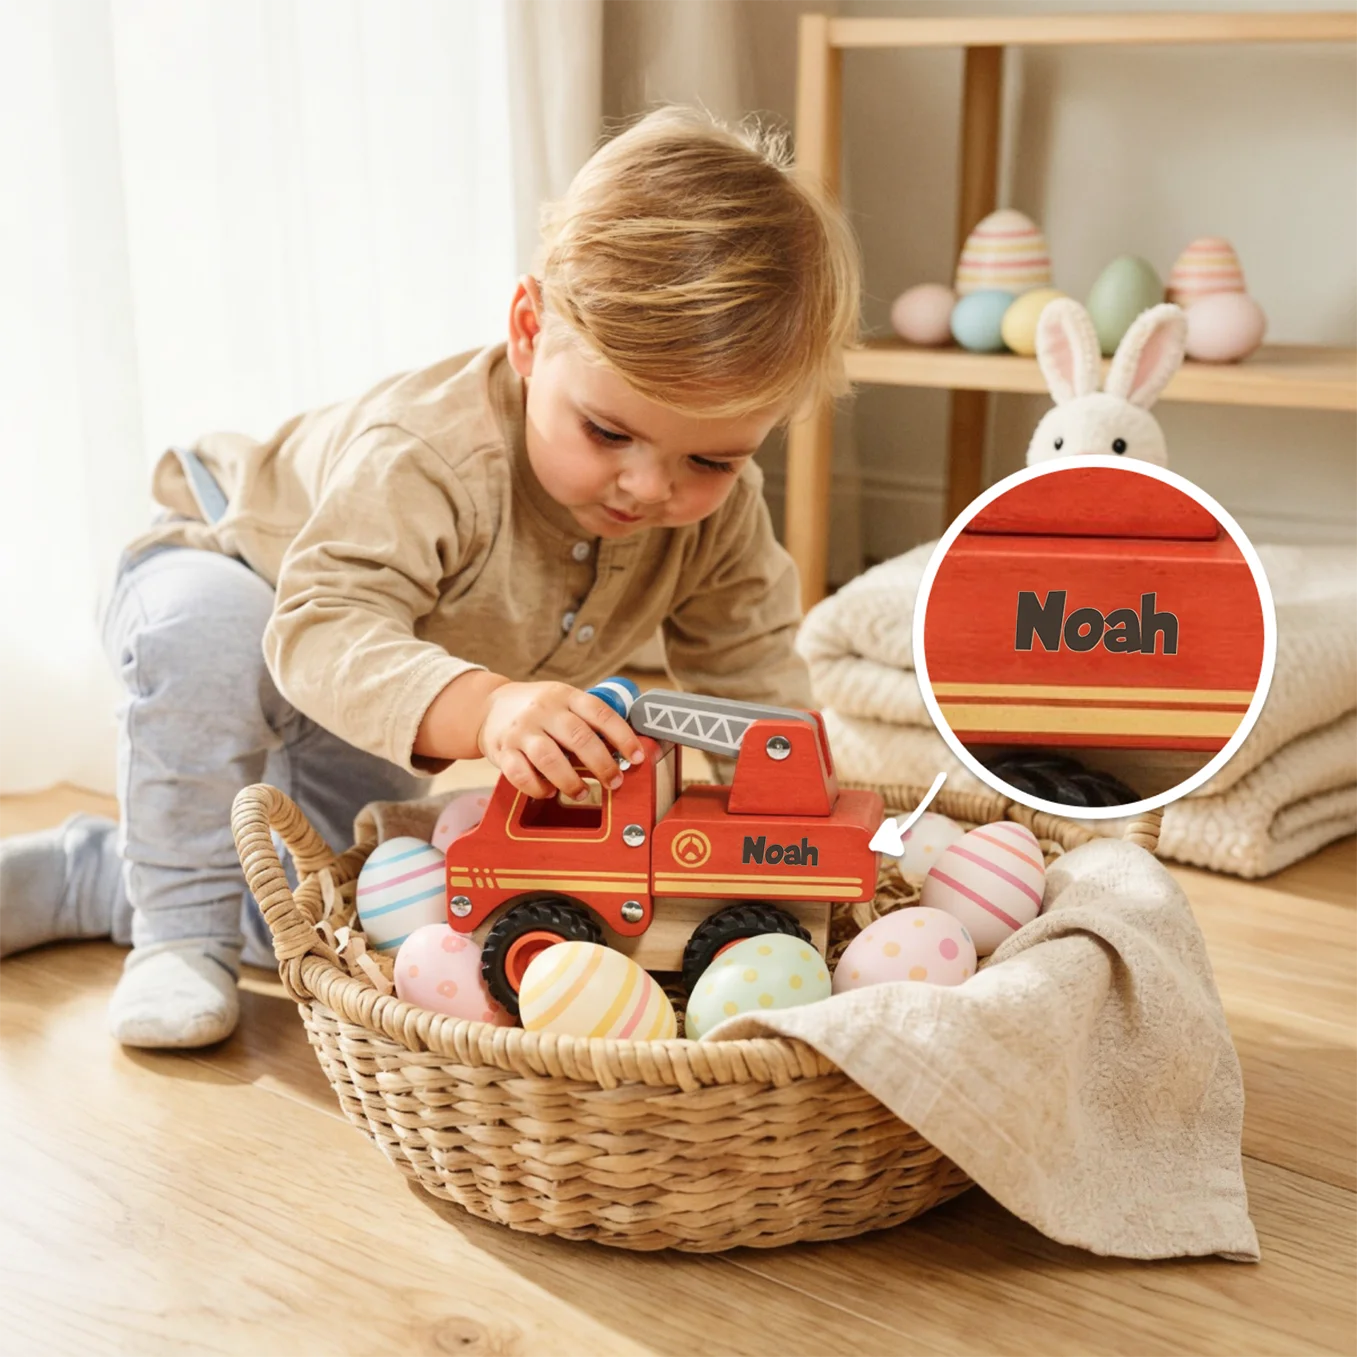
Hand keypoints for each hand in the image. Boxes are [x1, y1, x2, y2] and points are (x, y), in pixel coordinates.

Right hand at [476, 681, 645, 798]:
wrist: (489, 706)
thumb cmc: (538, 710)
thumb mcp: (564, 701)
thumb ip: (588, 721)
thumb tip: (626, 751)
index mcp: (565, 696)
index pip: (600, 713)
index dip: (622, 736)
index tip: (637, 757)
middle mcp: (543, 711)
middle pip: (578, 737)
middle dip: (602, 764)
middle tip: (615, 782)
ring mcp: (521, 730)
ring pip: (549, 758)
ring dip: (571, 781)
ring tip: (583, 792)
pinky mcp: (502, 751)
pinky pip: (520, 774)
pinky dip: (538, 788)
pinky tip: (549, 791)